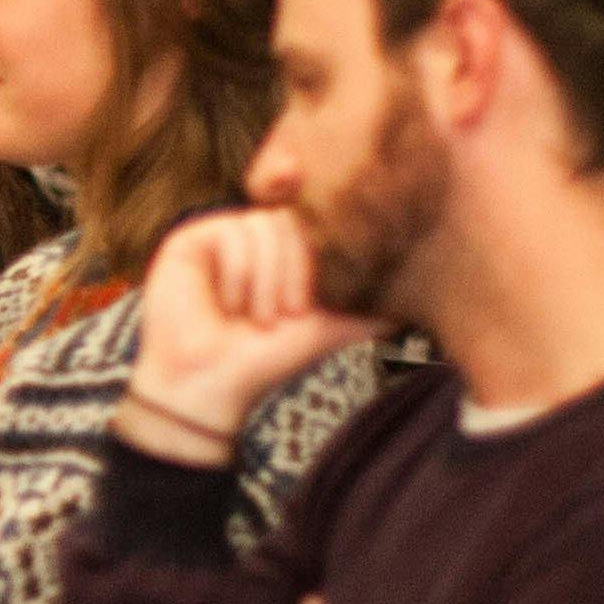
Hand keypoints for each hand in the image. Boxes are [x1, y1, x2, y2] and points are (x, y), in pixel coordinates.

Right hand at [123, 208, 391, 449]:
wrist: (213, 385)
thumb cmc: (265, 360)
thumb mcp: (326, 329)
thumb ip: (366, 311)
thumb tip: (413, 307)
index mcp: (283, 250)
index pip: (315, 223)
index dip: (320, 242)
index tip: (311, 296)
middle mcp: (253, 237)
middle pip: (293, 218)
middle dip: (297, 271)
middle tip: (288, 316)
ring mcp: (221, 235)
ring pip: (264, 224)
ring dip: (268, 279)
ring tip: (259, 319)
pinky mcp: (189, 239)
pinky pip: (231, 232)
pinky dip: (239, 273)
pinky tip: (229, 306)